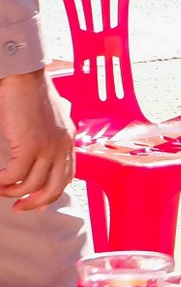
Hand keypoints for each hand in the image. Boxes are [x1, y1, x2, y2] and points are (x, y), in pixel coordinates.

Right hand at [0, 70, 73, 210]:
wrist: (25, 80)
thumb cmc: (31, 99)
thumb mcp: (49, 123)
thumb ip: (50, 141)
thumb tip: (41, 162)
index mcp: (68, 141)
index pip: (66, 177)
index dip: (50, 194)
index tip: (34, 202)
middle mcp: (62, 146)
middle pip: (54, 188)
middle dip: (35, 202)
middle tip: (18, 207)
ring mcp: (48, 147)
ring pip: (31, 184)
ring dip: (12, 191)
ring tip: (1, 188)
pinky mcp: (30, 145)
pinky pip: (14, 175)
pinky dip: (2, 181)